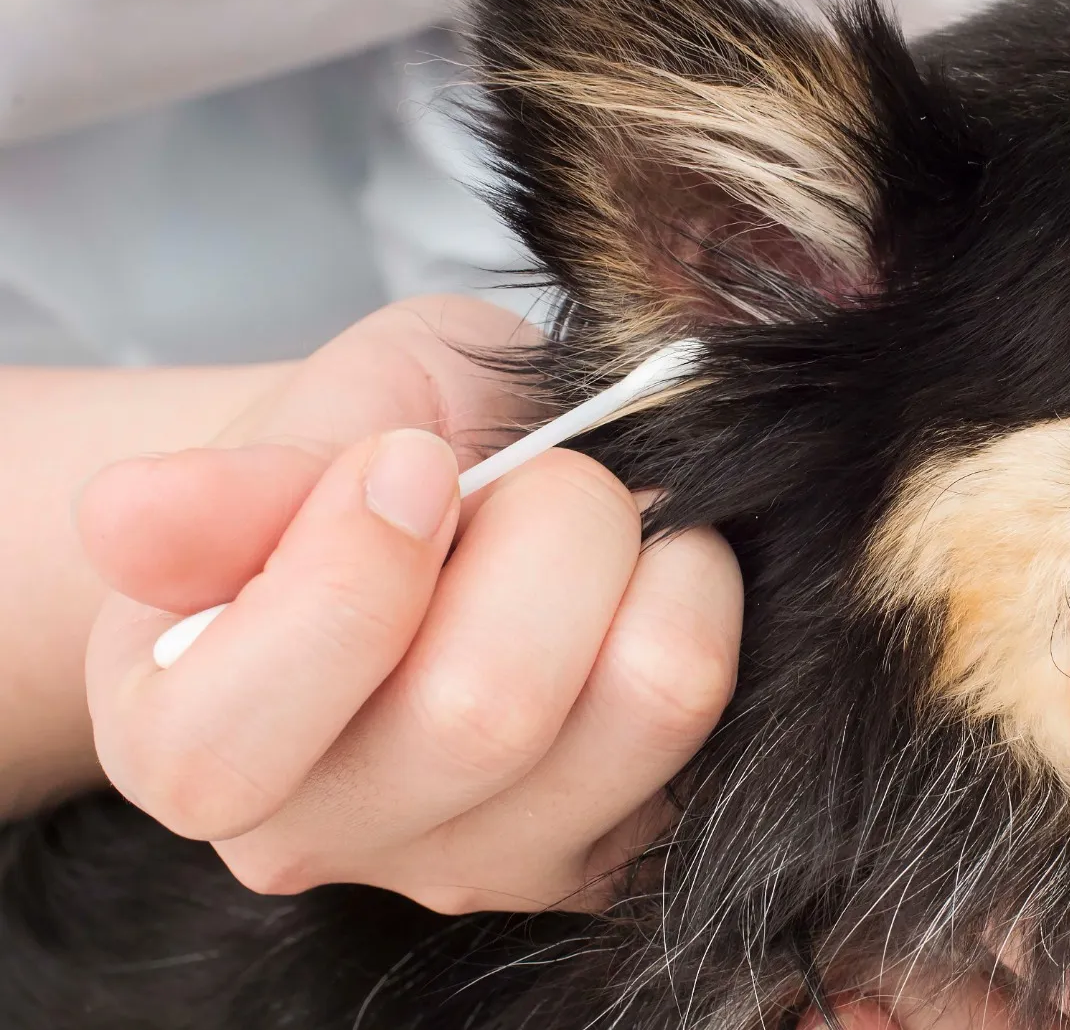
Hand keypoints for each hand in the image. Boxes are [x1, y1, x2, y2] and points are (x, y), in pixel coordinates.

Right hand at [79, 296, 743, 912]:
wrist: (446, 505)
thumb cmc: (363, 450)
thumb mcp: (303, 423)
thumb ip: (238, 487)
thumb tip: (126, 517)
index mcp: (190, 741)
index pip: (250, 727)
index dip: (356, 558)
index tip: (407, 459)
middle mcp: (330, 839)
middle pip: (487, 709)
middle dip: (549, 523)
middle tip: (534, 473)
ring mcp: (488, 863)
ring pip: (648, 705)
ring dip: (655, 562)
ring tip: (602, 525)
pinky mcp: (621, 850)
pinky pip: (726, 723)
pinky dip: (712, 611)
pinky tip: (648, 582)